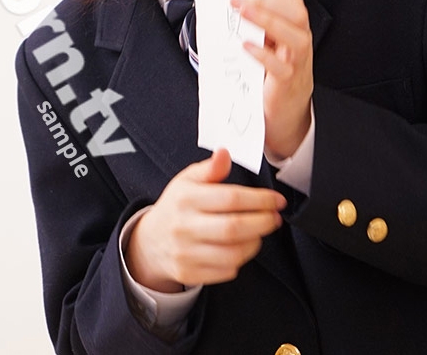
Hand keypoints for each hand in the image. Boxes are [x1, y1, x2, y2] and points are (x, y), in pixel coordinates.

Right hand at [126, 149, 285, 291]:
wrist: (149, 242)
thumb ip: (210, 168)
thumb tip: (225, 153)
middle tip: (275, 217)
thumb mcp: (187, 180)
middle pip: (234, 228)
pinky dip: (240, 259)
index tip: (277, 200)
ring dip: (255, 242)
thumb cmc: (176, 207)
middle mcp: (184, 226)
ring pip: (232, 253)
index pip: (230, 198)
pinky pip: (226, 271)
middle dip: (263, 222)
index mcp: (185, 199)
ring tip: (260, 232)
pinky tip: (242, 247)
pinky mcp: (188, 273)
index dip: (260, 200)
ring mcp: (185, 252)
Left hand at [231, 0, 313, 158]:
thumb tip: (233, 12)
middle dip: (267, 2)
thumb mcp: (269, 51)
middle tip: (238, 1)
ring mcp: (296, 64)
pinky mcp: (287, 84)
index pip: (292, 5)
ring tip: (243, 13)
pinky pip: (280, 66)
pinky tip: (247, 47)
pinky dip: (263, 54)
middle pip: (297, 14)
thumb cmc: (275, 82)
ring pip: (293, 37)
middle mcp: (299, 46)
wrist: (286, 118)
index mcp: (294, 34)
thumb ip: (259, 33)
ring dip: (267, 20)